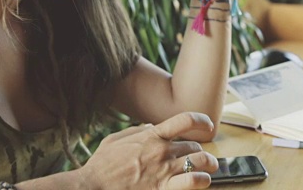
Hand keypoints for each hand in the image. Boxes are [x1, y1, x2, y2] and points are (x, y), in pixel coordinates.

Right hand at [79, 112, 218, 188]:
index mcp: (151, 136)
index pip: (186, 120)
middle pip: (195, 145)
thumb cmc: (102, 164)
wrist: (93, 186)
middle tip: (198, 157)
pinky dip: (202, 181)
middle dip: (199, 151)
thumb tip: (151, 127)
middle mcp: (162, 151)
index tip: (207, 125)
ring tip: (209, 167)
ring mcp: (164, 170)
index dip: (202, 120)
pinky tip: (202, 181)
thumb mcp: (116, 139)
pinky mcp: (164, 189)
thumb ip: (137, 131)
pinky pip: (193, 182)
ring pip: (201, 161)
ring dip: (208, 163)